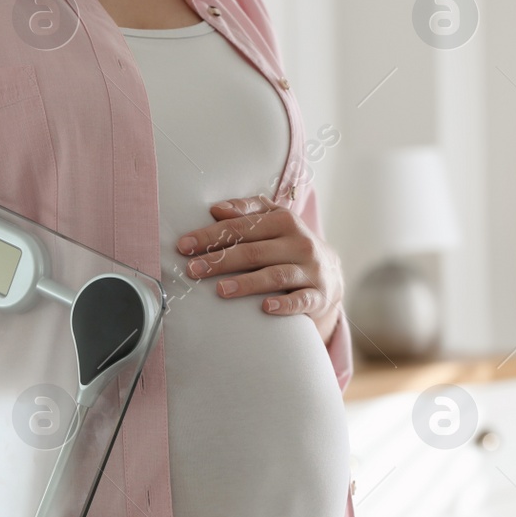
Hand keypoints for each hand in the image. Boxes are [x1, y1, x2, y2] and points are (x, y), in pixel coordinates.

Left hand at [176, 195, 344, 342]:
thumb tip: (216, 208)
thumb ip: (247, 211)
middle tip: (192, 270)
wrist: (331, 275)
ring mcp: (310, 270)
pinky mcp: (319, 295)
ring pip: (276, 275)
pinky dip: (284, 304)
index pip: (241, 227)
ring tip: (220, 290)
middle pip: (254, 251)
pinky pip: (301, 300)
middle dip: (220, 260)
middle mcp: (299, 243)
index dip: (211, 236)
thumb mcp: (274, 221)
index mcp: (284, 220)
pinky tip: (265, 308)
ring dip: (247, 283)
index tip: (184, 246)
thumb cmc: (290, 245)